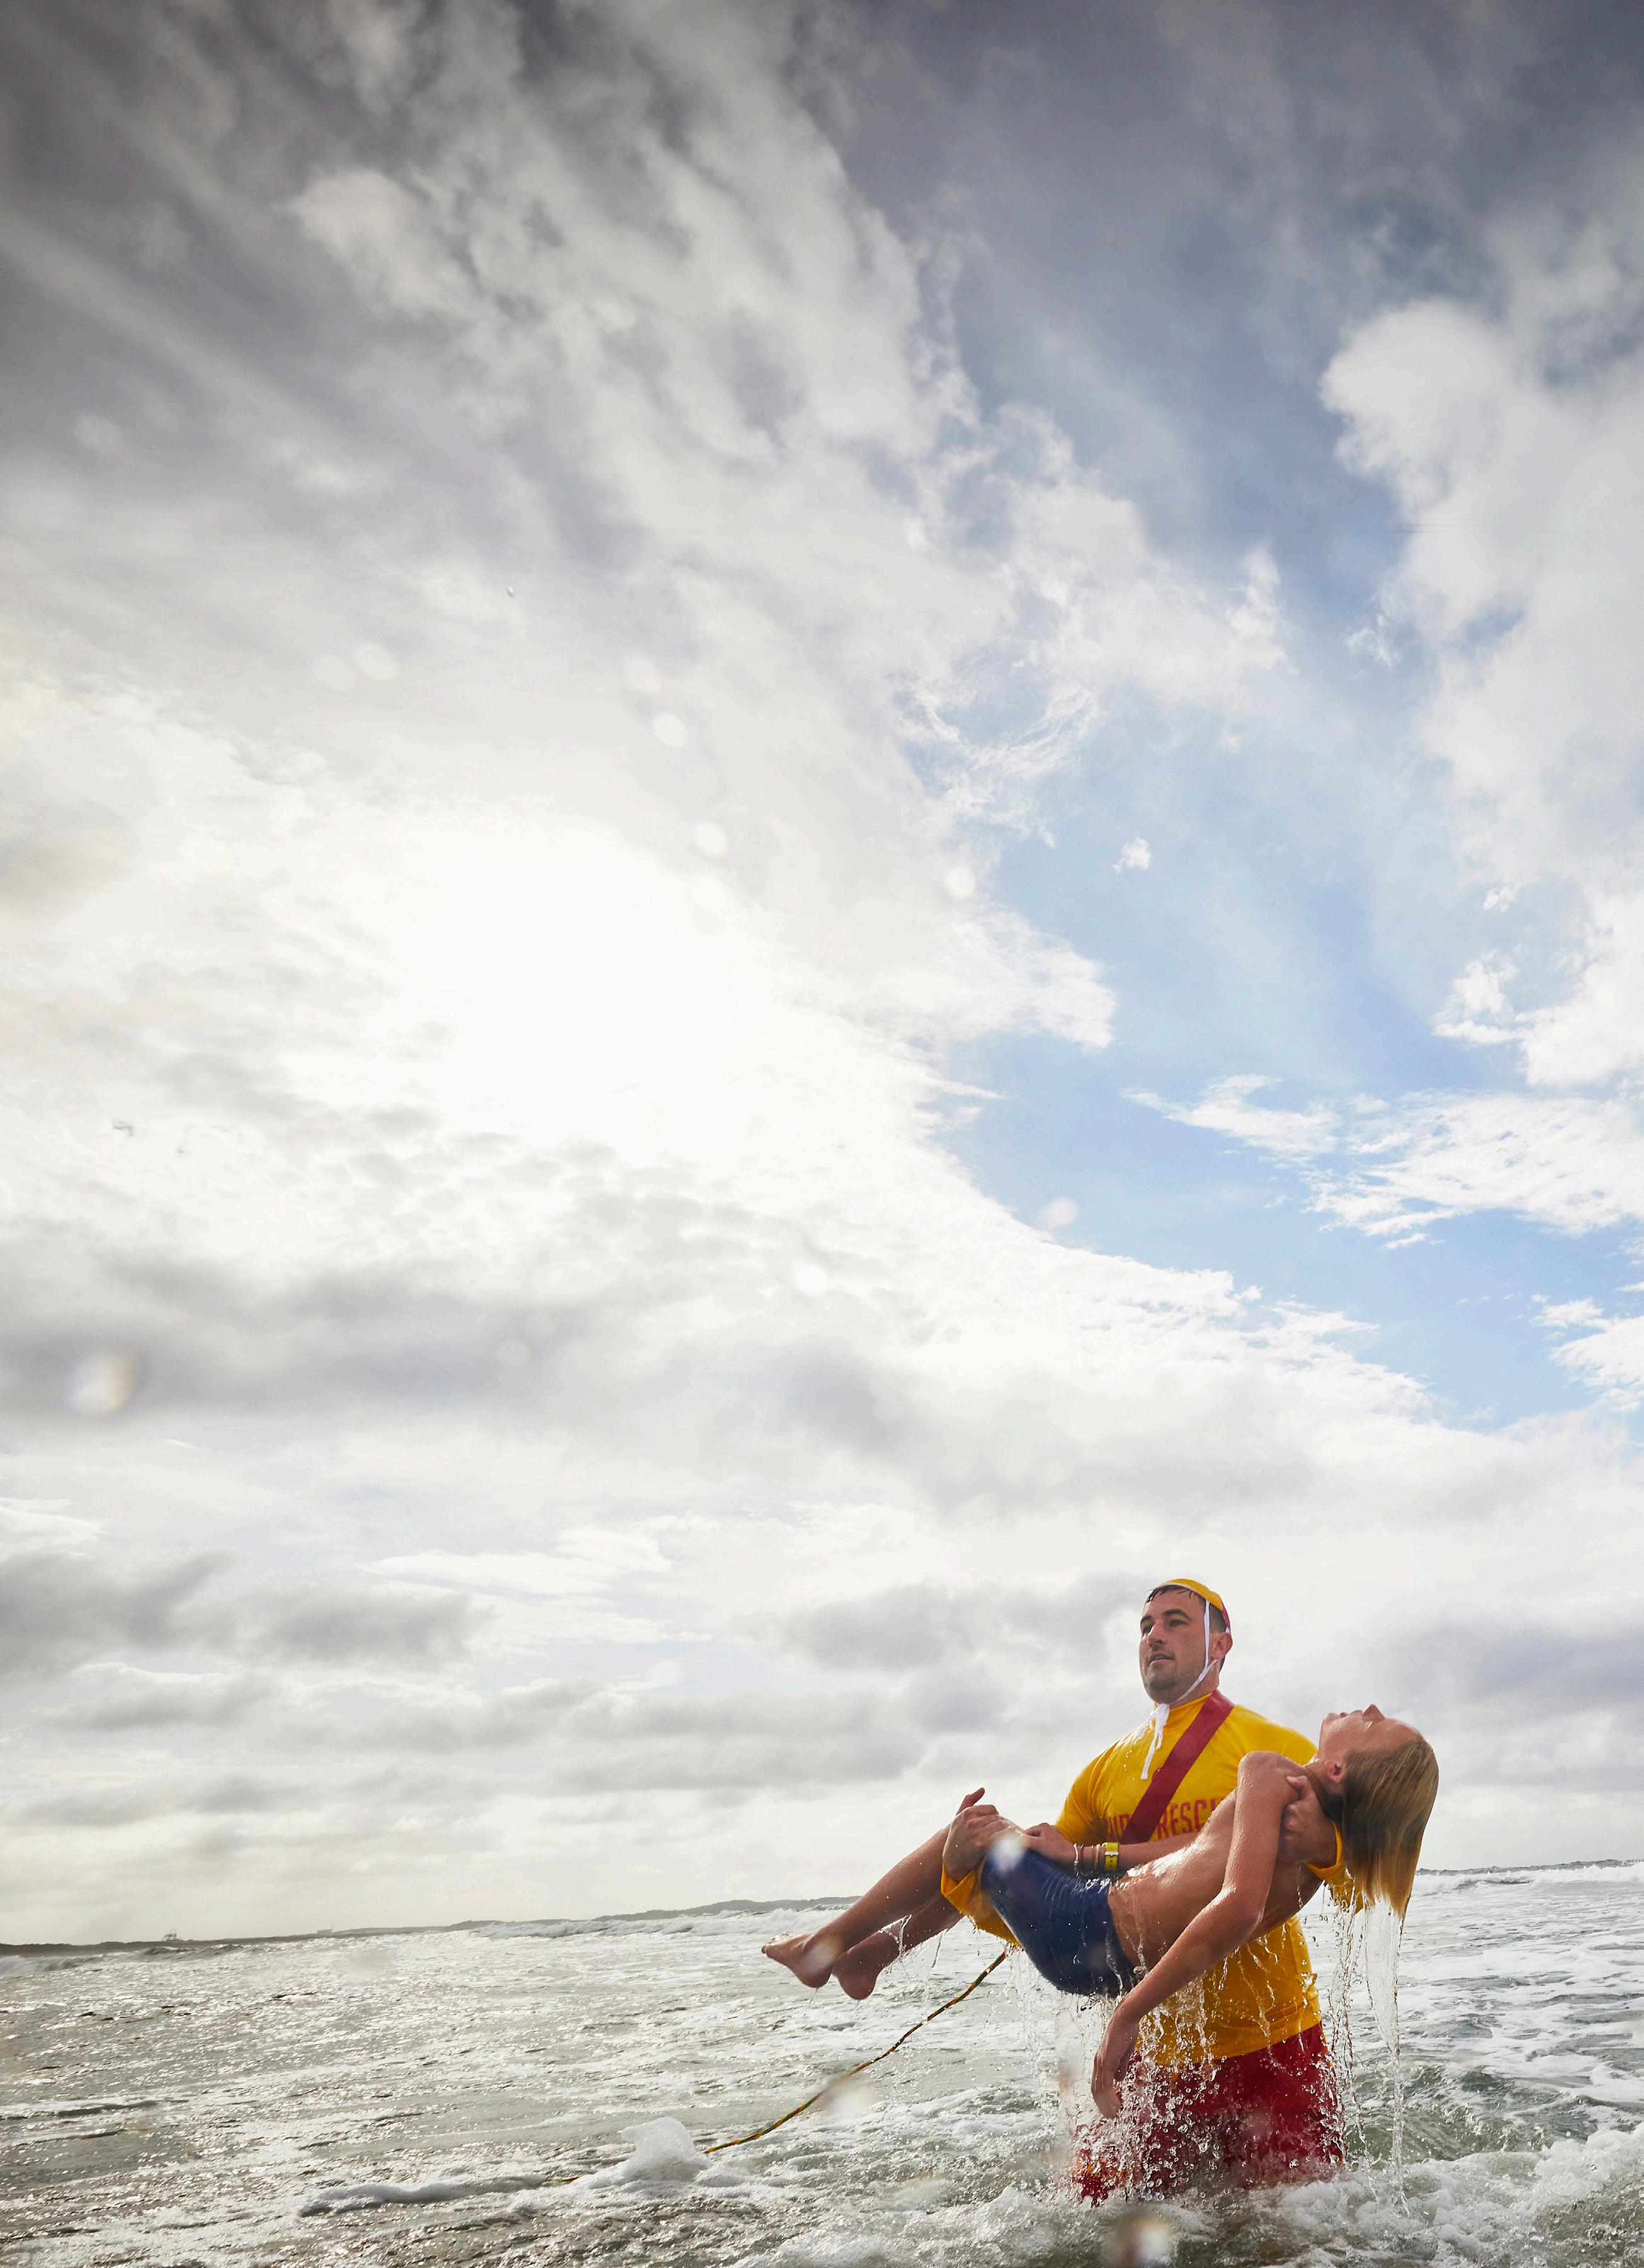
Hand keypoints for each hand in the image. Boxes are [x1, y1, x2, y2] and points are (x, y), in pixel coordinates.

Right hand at [942, 1788, 1012, 1877]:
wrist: (951, 1859)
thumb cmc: (956, 1836)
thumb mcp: (959, 1817)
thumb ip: (969, 1801)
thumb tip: (982, 1789)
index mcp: (968, 1812)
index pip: (992, 1809)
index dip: (998, 1817)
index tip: (1001, 1825)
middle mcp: (971, 1821)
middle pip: (998, 1819)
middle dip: (1006, 1826)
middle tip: (1014, 1833)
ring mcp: (976, 1832)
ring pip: (1001, 1827)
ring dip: (1011, 1833)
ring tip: (1016, 1838)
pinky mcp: (981, 1844)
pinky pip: (1000, 1838)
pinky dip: (1009, 1839)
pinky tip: (1014, 1844)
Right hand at [1019, 1823, 1076, 1864]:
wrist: (1073, 1858)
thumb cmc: (1056, 1850)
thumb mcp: (1038, 1845)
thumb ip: (1026, 1841)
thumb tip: (1015, 1840)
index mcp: (1042, 1826)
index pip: (1026, 1832)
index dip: (1022, 1842)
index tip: (1019, 1851)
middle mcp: (1048, 1828)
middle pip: (1032, 1837)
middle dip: (1029, 1845)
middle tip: (1027, 1855)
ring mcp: (1053, 1835)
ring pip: (1038, 1841)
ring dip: (1035, 1848)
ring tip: (1035, 1856)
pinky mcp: (1056, 1842)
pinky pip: (1045, 1845)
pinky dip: (1042, 1850)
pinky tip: (1042, 1856)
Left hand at [1090, 1999, 1139, 2119]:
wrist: (1125, 2018)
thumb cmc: (1126, 2033)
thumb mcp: (1123, 2054)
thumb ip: (1120, 2067)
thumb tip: (1119, 2081)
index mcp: (1100, 2060)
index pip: (1097, 2083)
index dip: (1102, 2097)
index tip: (1109, 2107)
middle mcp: (1098, 2062)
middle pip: (1096, 2090)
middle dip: (1102, 2105)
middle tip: (1110, 2116)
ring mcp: (1101, 2062)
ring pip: (1100, 2090)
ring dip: (1106, 2104)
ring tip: (1114, 2115)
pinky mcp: (1107, 2062)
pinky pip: (1106, 2085)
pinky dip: (1110, 2097)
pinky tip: (1117, 2105)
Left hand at [1277, 1773, 1336, 1870]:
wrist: (1325, 1842)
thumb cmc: (1315, 1817)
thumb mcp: (1311, 1798)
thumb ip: (1302, 1784)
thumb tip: (1288, 1778)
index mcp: (1293, 1810)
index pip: (1271, 1805)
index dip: (1270, 1806)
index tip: (1272, 1806)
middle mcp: (1290, 1825)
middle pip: (1268, 1819)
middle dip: (1268, 1818)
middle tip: (1271, 1817)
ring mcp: (1287, 1841)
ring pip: (1268, 1832)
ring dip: (1268, 1830)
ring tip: (1274, 1828)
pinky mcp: (1285, 1853)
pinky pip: (1270, 1847)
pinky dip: (1271, 1844)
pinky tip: (1277, 1840)